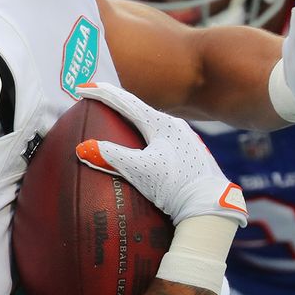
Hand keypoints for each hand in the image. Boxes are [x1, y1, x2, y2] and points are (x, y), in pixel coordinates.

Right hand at [73, 82, 247, 226]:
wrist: (211, 207)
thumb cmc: (175, 186)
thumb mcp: (140, 170)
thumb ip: (111, 156)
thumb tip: (83, 148)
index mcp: (162, 124)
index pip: (126, 102)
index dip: (102, 93)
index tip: (83, 87)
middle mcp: (177, 126)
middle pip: (140, 111)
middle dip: (118, 106)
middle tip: (98, 102)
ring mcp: (187, 141)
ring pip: (153, 125)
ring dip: (134, 122)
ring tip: (119, 124)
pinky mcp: (192, 156)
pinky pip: (163, 140)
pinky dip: (147, 138)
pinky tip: (146, 149)